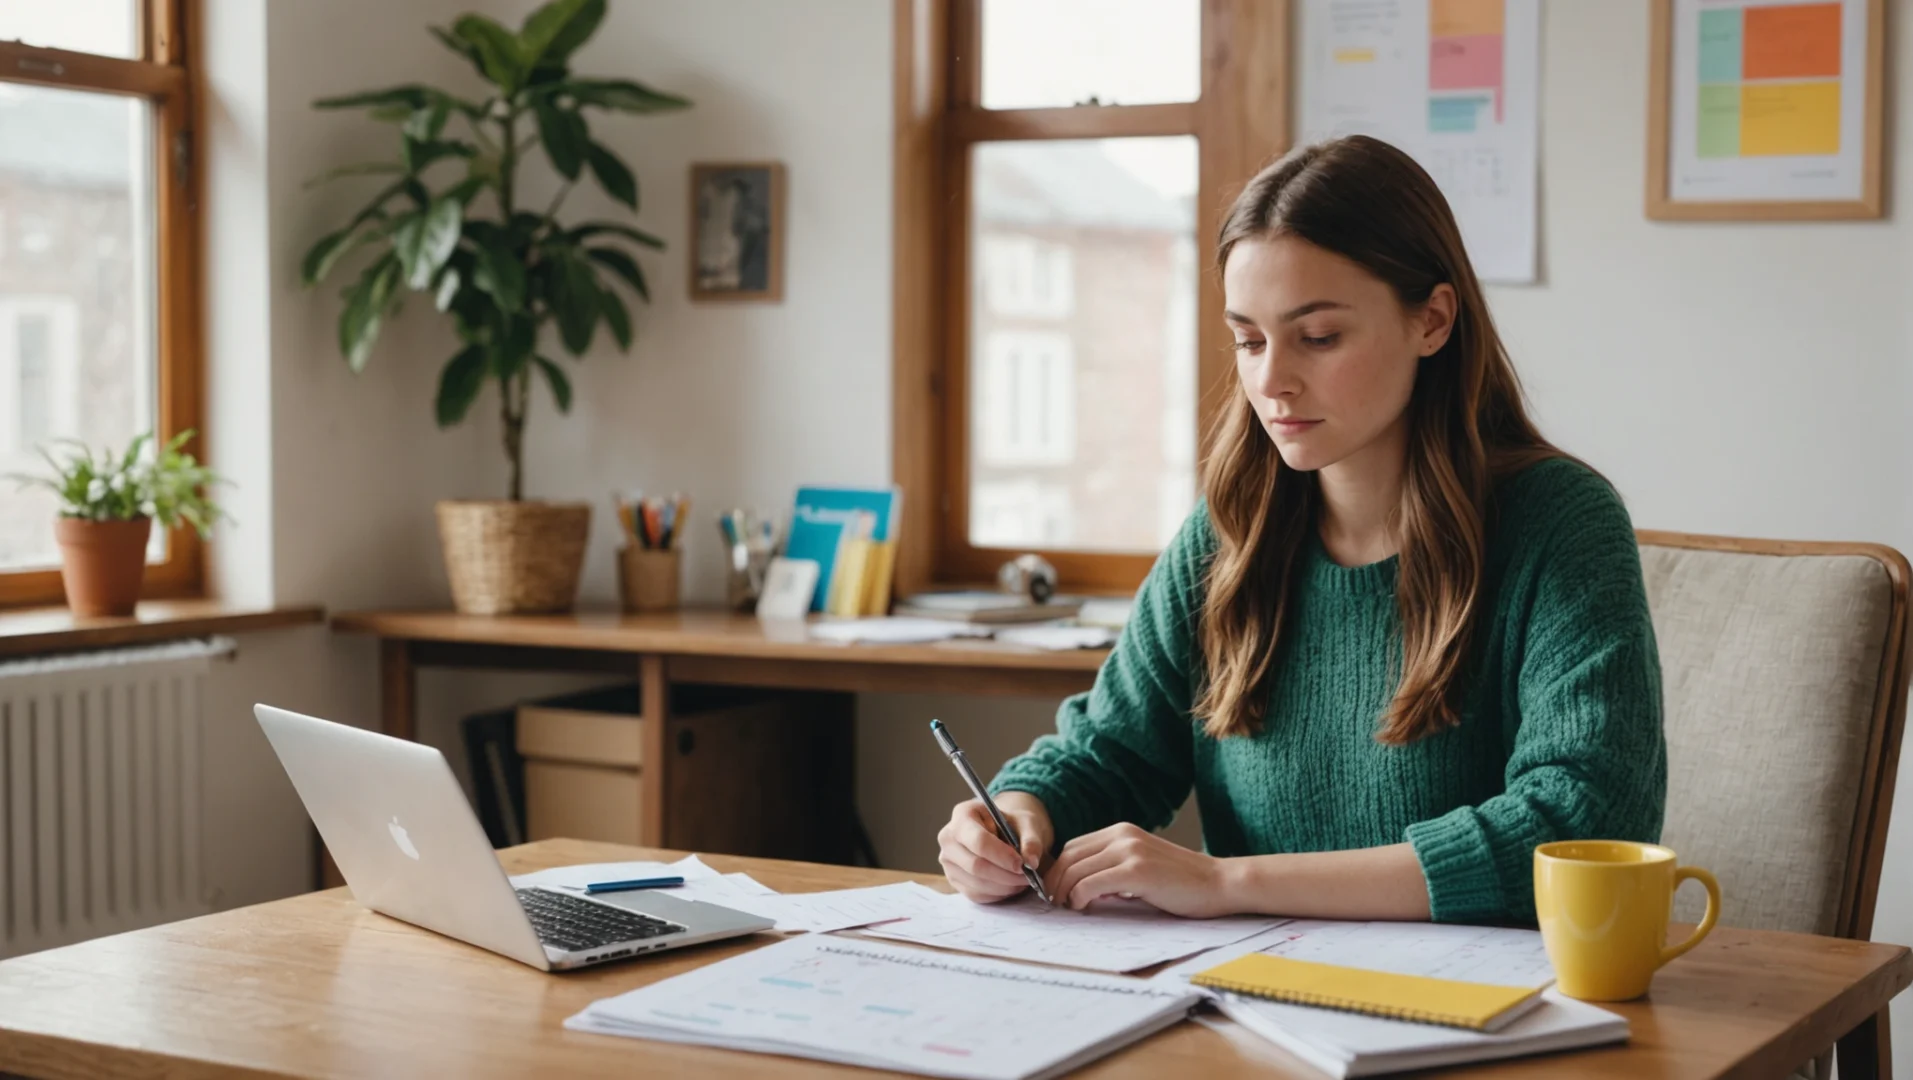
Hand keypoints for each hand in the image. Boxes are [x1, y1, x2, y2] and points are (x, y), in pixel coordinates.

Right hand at [937, 792, 1052, 903]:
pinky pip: (976, 894)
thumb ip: (1031, 840)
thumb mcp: (1027, 823)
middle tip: (1027, 877)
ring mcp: (948, 861)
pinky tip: (1011, 886)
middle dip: (1005, 875)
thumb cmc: (1013, 824)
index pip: (979, 841)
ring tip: (1022, 881)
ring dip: (1004, 887)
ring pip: (976, 883)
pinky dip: (997, 894)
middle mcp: (948, 838)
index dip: (1002, 856)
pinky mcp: (954, 879)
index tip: (1022, 864)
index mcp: (963, 815)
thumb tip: (1031, 862)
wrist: (1003, 832)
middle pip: (975, 865)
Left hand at [1044, 822, 1235, 917]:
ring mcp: (1129, 851)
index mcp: (1122, 831)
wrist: (1218, 883)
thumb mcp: (1141, 866)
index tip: (1056, 891)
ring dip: (1064, 891)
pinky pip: (1091, 883)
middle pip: (1069, 857)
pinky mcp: (1136, 871)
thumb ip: (1114, 868)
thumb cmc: (1181, 882)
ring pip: (1076, 870)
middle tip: (1055, 903)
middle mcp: (1122, 835)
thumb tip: (1081, 887)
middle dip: (1055, 881)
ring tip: (1069, 908)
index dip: (1059, 870)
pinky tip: (1084, 907)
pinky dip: (1079, 897)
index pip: (1073, 847)